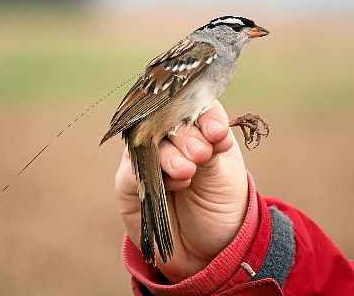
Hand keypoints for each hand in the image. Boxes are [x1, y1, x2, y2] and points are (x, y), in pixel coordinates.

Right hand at [115, 101, 256, 281]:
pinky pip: (133, 167)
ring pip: (149, 139)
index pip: (195, 105)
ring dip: (170, 154)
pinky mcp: (128, 178)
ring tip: (187, 172)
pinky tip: (176, 182)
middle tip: (200, 154)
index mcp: (198, 125)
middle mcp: (169, 135)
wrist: (208, 248)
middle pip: (168, 118)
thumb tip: (206, 128)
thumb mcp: (225, 173)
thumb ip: (212, 147)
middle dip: (186, 135)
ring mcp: (146, 153)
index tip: (215, 131)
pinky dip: (153, 171)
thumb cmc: (222, 203)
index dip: (204, 114)